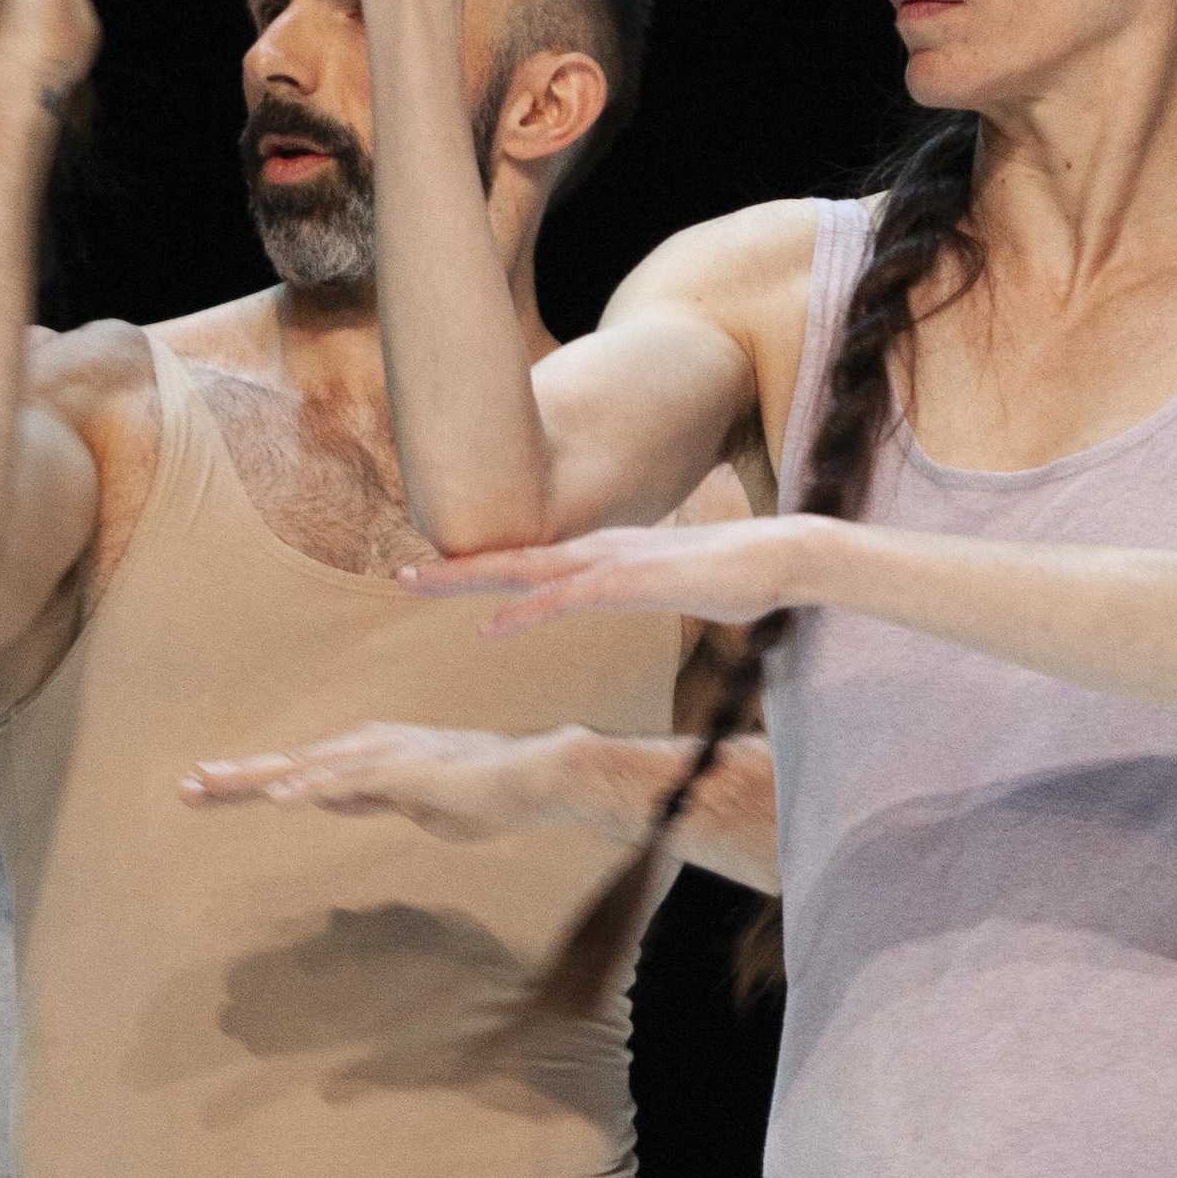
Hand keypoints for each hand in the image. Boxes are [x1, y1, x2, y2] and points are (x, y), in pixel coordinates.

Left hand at [176, 720, 591, 842]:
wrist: (536, 777)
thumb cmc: (485, 794)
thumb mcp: (413, 805)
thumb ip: (371, 798)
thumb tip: (330, 799)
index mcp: (367, 756)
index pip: (297, 773)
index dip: (249, 783)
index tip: (205, 791)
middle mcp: (367, 746)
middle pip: (289, 765)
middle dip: (235, 777)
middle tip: (185, 788)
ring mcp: (384, 754)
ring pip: (306, 768)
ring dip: (258, 778)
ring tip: (212, 786)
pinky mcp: (405, 769)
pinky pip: (347, 781)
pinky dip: (310, 789)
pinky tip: (277, 801)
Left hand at [395, 515, 812, 637]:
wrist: (780, 554)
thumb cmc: (735, 574)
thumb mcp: (670, 584)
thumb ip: (635, 589)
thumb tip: (619, 595)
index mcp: (603, 553)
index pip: (529, 559)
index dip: (480, 566)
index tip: (435, 574)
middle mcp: (597, 550)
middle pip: (509, 558)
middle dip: (452, 568)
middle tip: (397, 574)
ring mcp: (611, 563)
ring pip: (522, 570)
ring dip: (466, 579)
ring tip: (415, 584)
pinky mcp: (631, 582)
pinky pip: (566, 600)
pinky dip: (524, 612)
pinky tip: (490, 627)